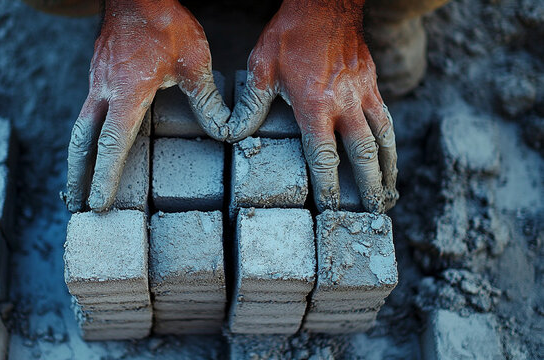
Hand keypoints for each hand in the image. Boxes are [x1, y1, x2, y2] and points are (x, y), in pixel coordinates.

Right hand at [64, 0, 228, 211]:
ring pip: (80, 128)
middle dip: (78, 176)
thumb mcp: (194, 62)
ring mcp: (97, 83)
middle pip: (82, 143)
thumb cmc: (165, 22)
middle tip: (76, 205)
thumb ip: (207, 100)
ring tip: (77, 185)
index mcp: (127, 94)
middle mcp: (104, 92)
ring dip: (77, 159)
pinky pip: (87, 112)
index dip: (105, 177)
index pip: (111, 145)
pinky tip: (93, 146)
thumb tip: (224, 132)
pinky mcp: (98, 75)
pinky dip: (86, 137)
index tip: (99, 203)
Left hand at [228, 0, 397, 212]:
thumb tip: (234, 135)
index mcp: (316, 106)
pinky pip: (386, 119)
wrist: (325, 3)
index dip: (328, 187)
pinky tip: (389, 155)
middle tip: (373, 213)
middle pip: (362, 156)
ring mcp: (363, 94)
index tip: (331, 209)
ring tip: (390, 194)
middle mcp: (344, 105)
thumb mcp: (262, 68)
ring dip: (388, 170)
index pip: (324, 158)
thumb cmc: (290, 34)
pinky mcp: (372, 84)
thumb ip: (250, 106)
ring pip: (383, 140)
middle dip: (368, 188)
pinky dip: (391, 142)